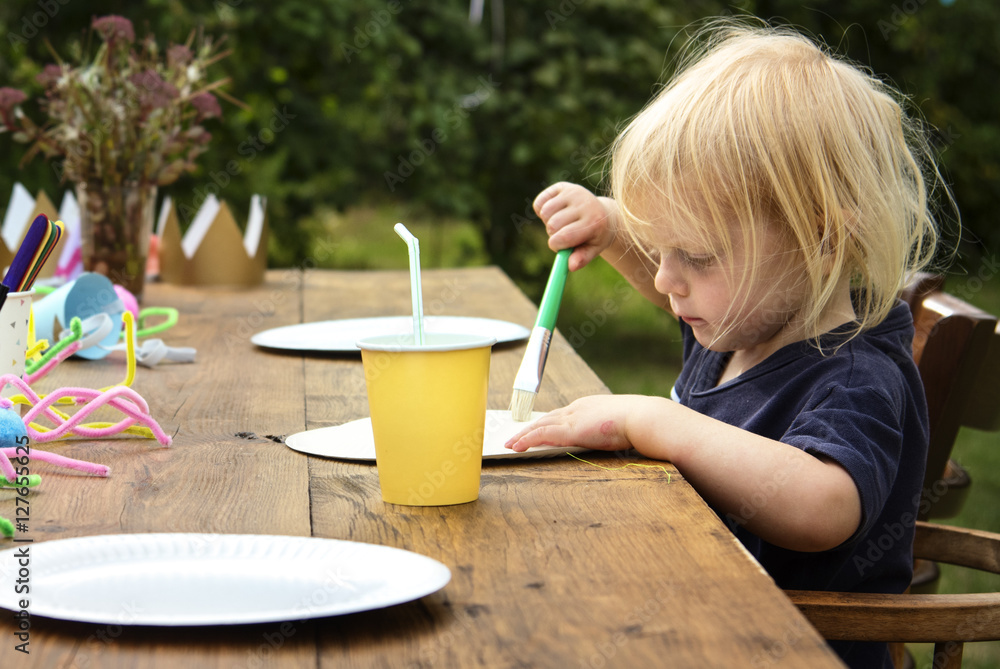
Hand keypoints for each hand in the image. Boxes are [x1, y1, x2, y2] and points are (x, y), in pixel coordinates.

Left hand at [504, 395, 634, 452]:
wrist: (642, 417)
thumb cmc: (639, 422)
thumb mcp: (622, 424)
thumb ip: (612, 428)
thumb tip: (617, 436)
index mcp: (589, 406)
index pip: (562, 414)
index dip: (548, 421)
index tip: (539, 427)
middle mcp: (577, 408)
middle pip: (547, 417)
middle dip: (531, 426)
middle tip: (517, 434)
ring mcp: (573, 417)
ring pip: (540, 425)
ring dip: (523, 435)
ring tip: (510, 443)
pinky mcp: (570, 429)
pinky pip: (541, 434)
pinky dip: (527, 439)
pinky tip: (516, 446)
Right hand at [533, 182, 618, 271]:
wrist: (604, 213)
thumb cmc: (596, 235)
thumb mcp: (593, 249)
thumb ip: (582, 258)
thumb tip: (569, 266)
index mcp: (594, 221)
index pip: (564, 236)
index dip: (556, 246)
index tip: (561, 247)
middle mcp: (584, 203)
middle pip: (552, 225)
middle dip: (553, 234)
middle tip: (564, 233)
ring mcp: (573, 192)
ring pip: (544, 213)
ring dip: (548, 222)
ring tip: (561, 223)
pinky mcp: (563, 186)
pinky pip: (540, 202)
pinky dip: (541, 211)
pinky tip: (555, 212)